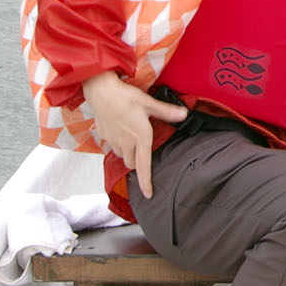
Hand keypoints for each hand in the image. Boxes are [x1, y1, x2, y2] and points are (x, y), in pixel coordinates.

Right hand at [80, 72, 189, 196]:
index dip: (146, 182)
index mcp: (140, 137)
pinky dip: (117, 143)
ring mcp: (113, 140)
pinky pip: (111, 145)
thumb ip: (167, 112)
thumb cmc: (125, 96)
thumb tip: (184, 114)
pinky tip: (120, 131)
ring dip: (127, 153)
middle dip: (137, 164)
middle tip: (142, 154)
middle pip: (131, 164)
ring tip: (132, 140)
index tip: (148, 194)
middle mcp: (126, 143)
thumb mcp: (149, 103)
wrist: (100, 91)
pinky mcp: (104, 135)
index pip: (144, 166)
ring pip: (121, 155)